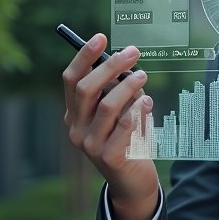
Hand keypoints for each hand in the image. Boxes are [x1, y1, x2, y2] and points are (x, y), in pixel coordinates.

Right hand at [62, 34, 159, 219]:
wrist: (133, 182)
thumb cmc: (127, 139)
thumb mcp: (118, 113)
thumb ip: (116, 91)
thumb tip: (125, 62)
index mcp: (73, 115)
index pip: (71, 80)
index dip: (84, 57)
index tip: (101, 37)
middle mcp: (76, 129)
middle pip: (86, 89)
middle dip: (110, 66)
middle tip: (133, 52)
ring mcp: (90, 146)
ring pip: (108, 106)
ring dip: (128, 86)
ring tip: (143, 76)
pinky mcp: (110, 158)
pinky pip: (126, 125)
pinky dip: (138, 110)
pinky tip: (147, 103)